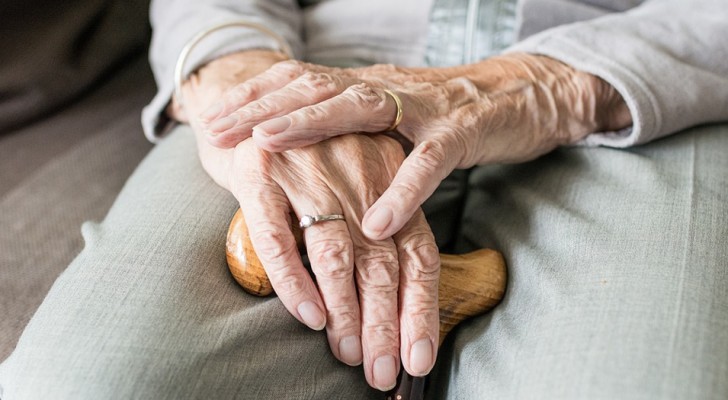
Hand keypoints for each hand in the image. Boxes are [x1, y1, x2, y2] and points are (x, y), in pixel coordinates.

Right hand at [176, 52, 440, 390]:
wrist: (245, 98)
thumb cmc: (307, 157)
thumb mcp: (353, 184)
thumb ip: (374, 233)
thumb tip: (389, 306)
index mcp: (388, 179)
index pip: (418, 254)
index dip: (420, 310)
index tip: (418, 359)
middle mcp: (357, 173)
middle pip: (382, 262)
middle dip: (385, 325)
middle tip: (382, 372)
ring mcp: (309, 171)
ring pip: (336, 254)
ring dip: (346, 311)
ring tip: (348, 354)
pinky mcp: (261, 172)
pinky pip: (279, 236)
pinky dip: (294, 281)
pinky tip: (309, 315)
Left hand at [198, 53, 631, 239]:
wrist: (526, 94)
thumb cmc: (450, 114)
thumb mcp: (392, 117)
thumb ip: (352, 127)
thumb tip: (302, 144)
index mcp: (368, 86)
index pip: (301, 81)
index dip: (254, 96)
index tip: (211, 116)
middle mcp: (388, 89)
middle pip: (316, 86)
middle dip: (261, 106)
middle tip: (217, 129)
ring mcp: (425, 107)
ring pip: (362, 108)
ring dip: (311, 124)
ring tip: (266, 146)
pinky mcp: (464, 131)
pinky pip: (430, 162)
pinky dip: (402, 192)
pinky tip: (375, 222)